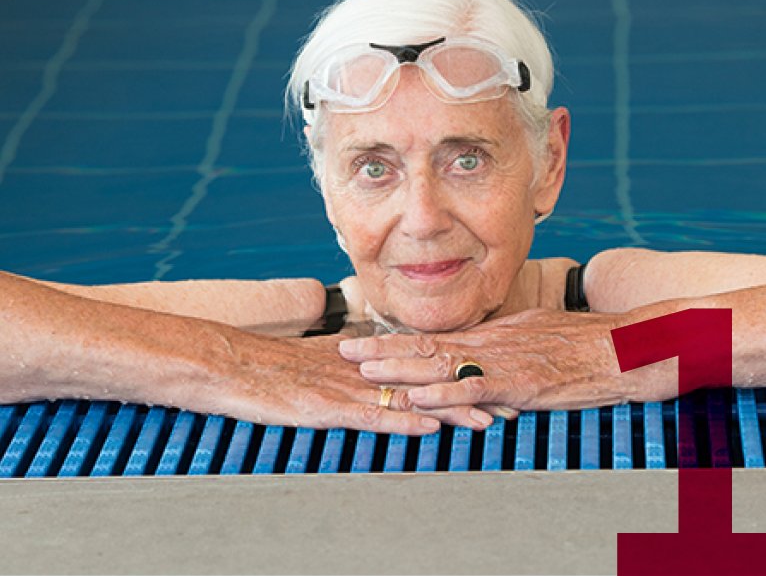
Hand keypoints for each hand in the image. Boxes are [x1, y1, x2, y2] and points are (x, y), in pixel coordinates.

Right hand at [162, 327, 488, 433]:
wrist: (229, 365)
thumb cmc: (271, 370)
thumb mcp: (320, 366)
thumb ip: (354, 369)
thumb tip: (382, 374)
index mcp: (366, 358)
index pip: (424, 366)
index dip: (462, 374)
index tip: (497, 381)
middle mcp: (364, 369)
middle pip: (428, 380)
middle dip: (471, 392)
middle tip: (512, 401)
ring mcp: (348, 387)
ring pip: (409, 398)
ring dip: (450, 410)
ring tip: (490, 420)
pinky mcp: (327, 406)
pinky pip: (372, 416)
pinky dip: (403, 422)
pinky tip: (430, 429)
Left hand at [338, 309, 666, 412]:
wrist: (627, 346)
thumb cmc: (590, 344)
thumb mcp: (542, 337)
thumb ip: (510, 347)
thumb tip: (484, 355)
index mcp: (497, 334)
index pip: (439, 336)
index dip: (399, 338)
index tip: (368, 337)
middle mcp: (493, 343)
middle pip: (428, 344)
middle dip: (383, 348)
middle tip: (343, 348)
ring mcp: (505, 362)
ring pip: (442, 363)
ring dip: (399, 369)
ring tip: (362, 370)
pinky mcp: (521, 383)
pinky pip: (474, 389)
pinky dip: (441, 394)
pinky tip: (415, 398)